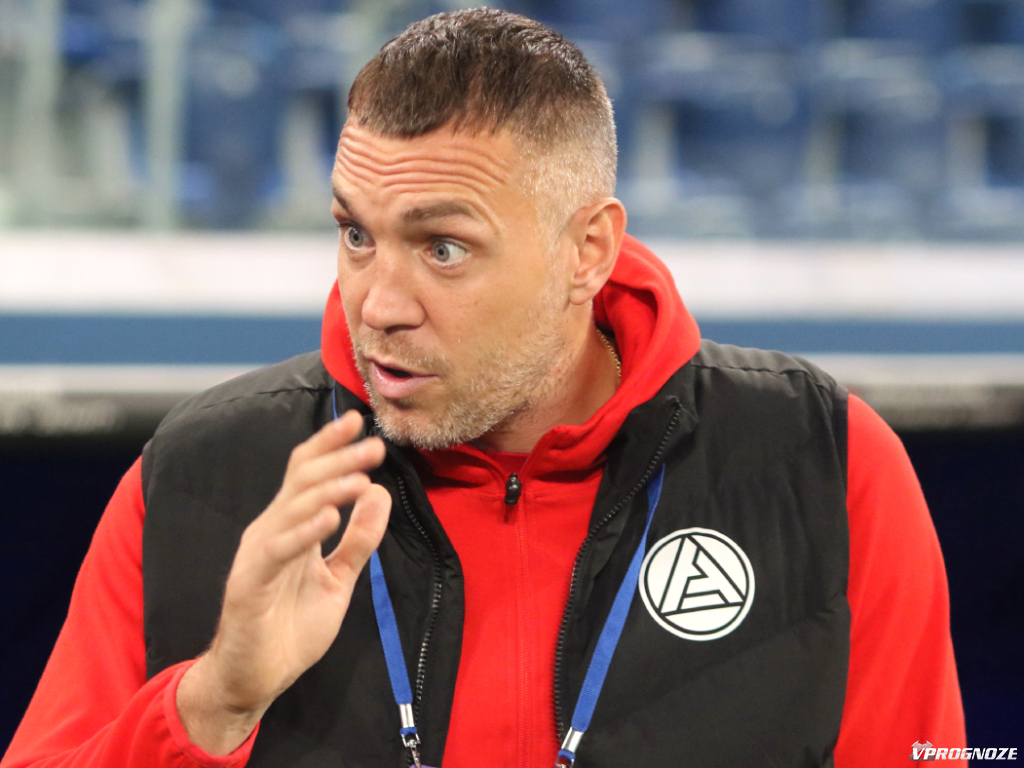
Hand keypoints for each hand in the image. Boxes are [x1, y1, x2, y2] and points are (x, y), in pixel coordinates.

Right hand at [176, 409, 390, 754]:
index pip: (309, 473)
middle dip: (340, 459)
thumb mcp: (339, 578)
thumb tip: (379, 492)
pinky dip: (303, 531)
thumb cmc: (291, 627)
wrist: (253, 677)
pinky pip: (278, 550)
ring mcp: (259, 554)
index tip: (360, 421)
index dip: (331, 444)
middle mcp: (272, 530)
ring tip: (361, 477)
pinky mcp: (250, 582)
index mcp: (291, 526)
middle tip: (375, 446)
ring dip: (329, 489)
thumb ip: (359, 538)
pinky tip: (328, 518)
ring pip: (292, 507)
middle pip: (304, 480)